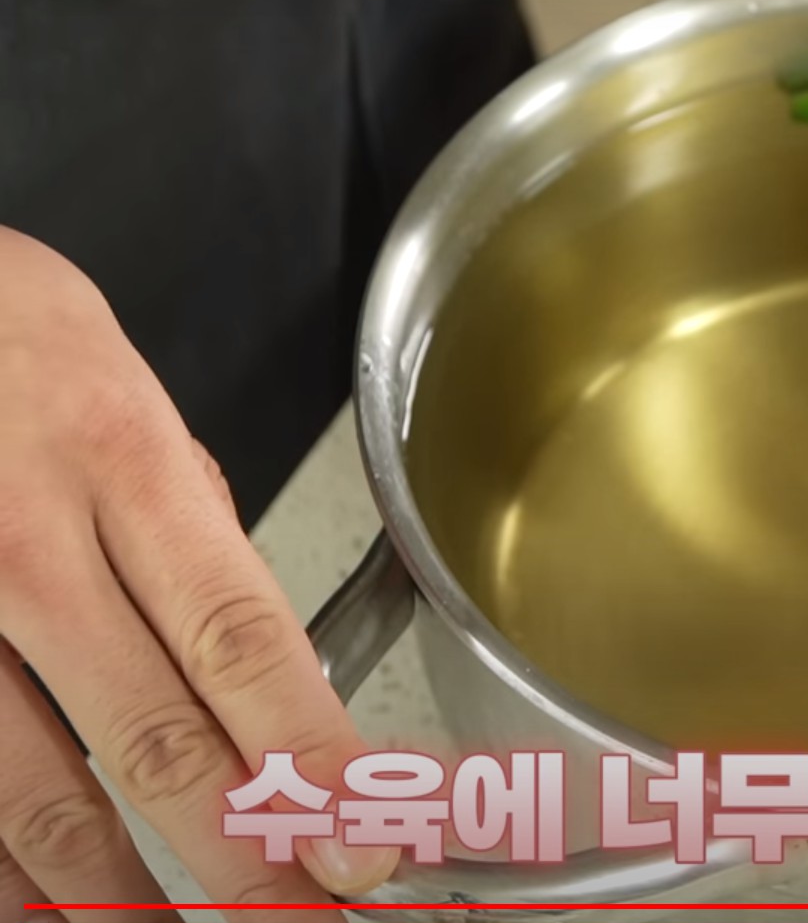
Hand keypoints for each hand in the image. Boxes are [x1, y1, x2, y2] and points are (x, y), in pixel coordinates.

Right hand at [0, 227, 395, 922]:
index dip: (311, 756)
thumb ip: (194, 532)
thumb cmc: (6, 342)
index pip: (242, 642)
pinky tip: (52, 913)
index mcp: (124, 471)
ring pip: (32, 792)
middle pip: (153, 738)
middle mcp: (29, 549)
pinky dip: (8, 872)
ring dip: (120, 892)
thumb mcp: (131, 401)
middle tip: (313, 916)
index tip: (372, 836)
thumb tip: (265, 660)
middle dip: (243, 853)